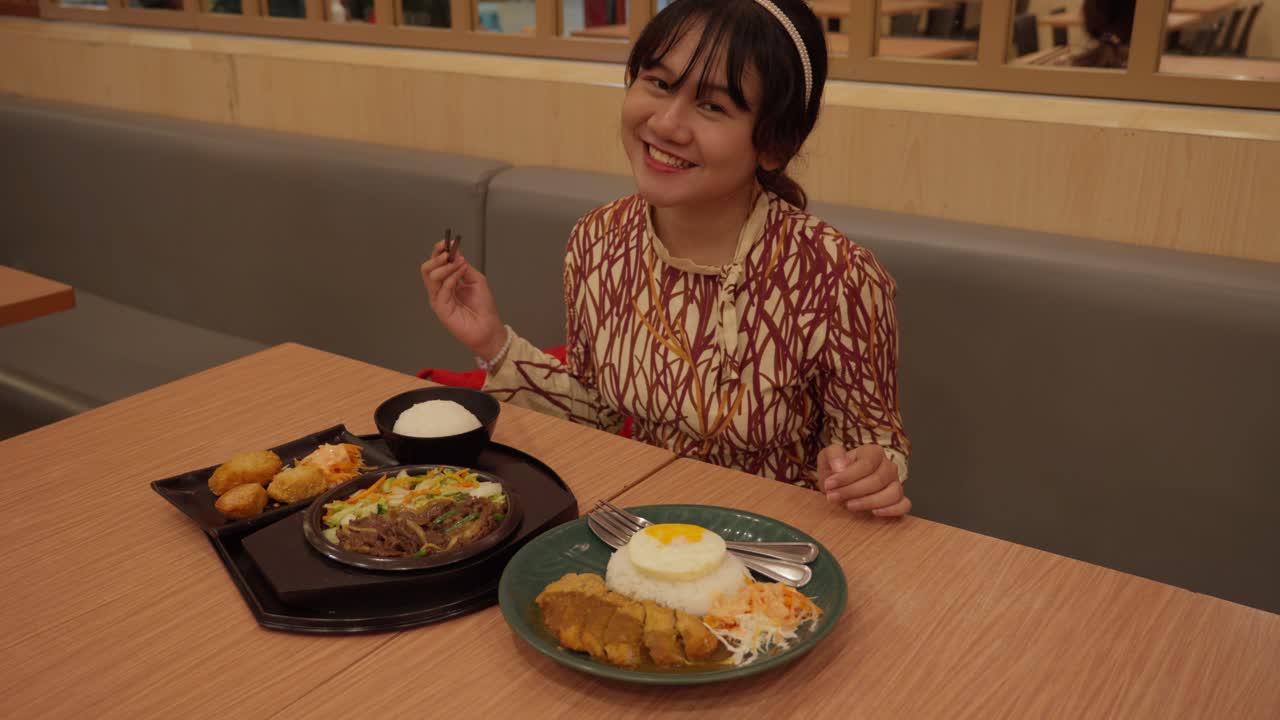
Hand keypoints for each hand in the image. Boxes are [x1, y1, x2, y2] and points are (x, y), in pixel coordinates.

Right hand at [421, 240, 506, 358]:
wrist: (489, 327)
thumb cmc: (484, 307)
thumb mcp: (476, 280)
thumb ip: (464, 267)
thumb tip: (456, 252)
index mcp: (446, 282)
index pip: (435, 264)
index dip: (438, 251)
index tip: (446, 241)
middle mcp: (440, 290)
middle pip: (427, 269)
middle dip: (437, 257)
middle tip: (450, 252)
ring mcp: (438, 299)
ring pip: (431, 276)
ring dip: (446, 266)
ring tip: (460, 264)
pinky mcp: (441, 309)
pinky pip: (441, 289)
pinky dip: (451, 278)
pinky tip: (460, 274)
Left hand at [816, 444, 910, 516]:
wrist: (839, 486)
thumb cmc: (836, 471)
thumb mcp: (827, 457)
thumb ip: (832, 455)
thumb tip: (840, 467)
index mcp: (873, 452)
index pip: (867, 463)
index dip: (848, 476)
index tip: (829, 484)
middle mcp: (888, 466)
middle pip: (878, 479)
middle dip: (853, 490)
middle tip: (833, 497)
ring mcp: (896, 483)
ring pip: (893, 493)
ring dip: (869, 502)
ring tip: (849, 506)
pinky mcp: (898, 500)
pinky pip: (904, 505)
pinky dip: (892, 510)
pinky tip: (874, 513)